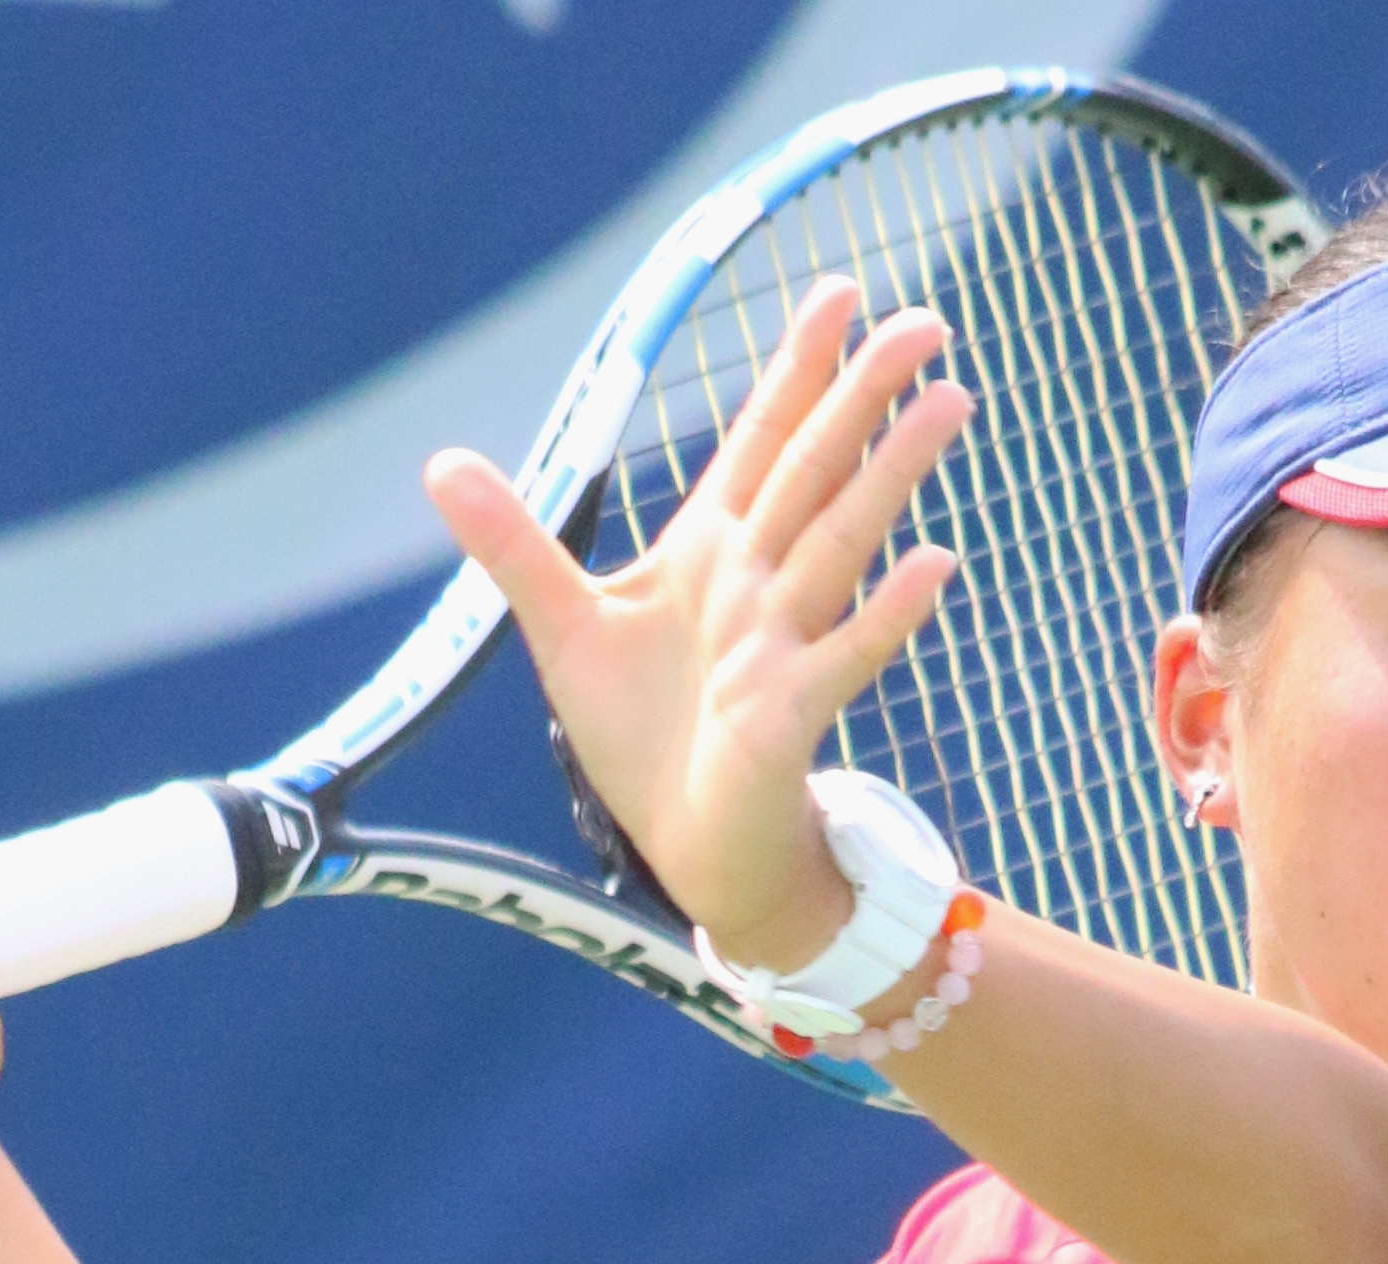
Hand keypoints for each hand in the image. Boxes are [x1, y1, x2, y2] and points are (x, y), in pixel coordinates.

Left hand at [424, 280, 972, 974]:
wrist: (683, 845)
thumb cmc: (641, 738)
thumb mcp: (563, 627)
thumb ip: (513, 544)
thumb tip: (440, 462)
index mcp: (711, 550)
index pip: (762, 441)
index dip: (796, 368)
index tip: (840, 293)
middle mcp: (758, 583)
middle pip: (816, 470)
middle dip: (867, 394)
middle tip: (929, 321)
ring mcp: (783, 643)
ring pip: (844, 541)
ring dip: (893, 473)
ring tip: (948, 404)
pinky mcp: (792, 713)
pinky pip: (849, 654)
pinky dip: (890, 615)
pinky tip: (937, 567)